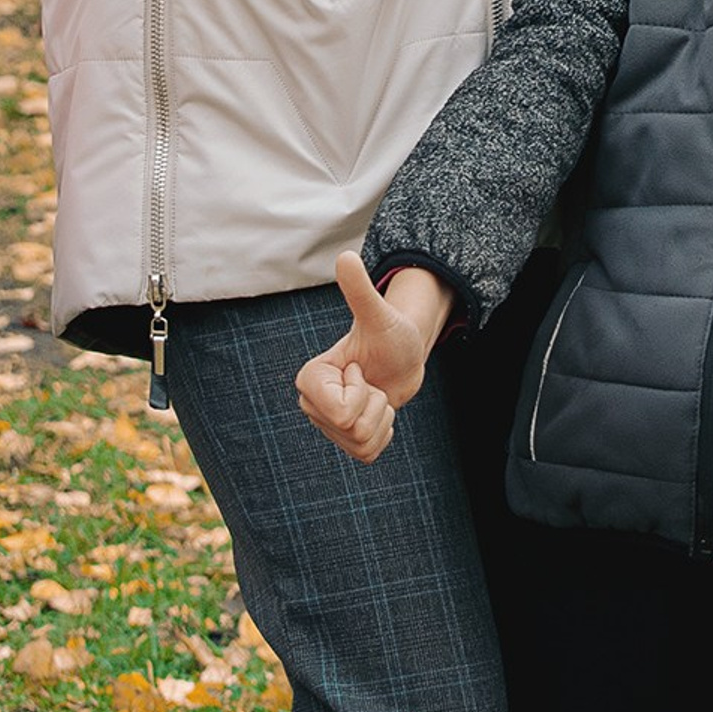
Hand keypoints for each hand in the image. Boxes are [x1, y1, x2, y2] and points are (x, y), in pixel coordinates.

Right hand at [294, 253, 447, 463]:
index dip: (362, 392)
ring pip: (362, 444)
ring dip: (381, 418)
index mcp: (309, 378)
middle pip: (353, 430)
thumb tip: (346, 256)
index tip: (360, 369)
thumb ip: (360, 290)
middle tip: (370, 380)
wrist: (402, 356)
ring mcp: (327, 426)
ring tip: (375, 393)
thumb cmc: (389, 333)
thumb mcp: (378, 315)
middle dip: (375, 405)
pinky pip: (369, 455)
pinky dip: (383, 434)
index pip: (342, 412)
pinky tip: (378, 410)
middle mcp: (311, 404)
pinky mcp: (346, 441)